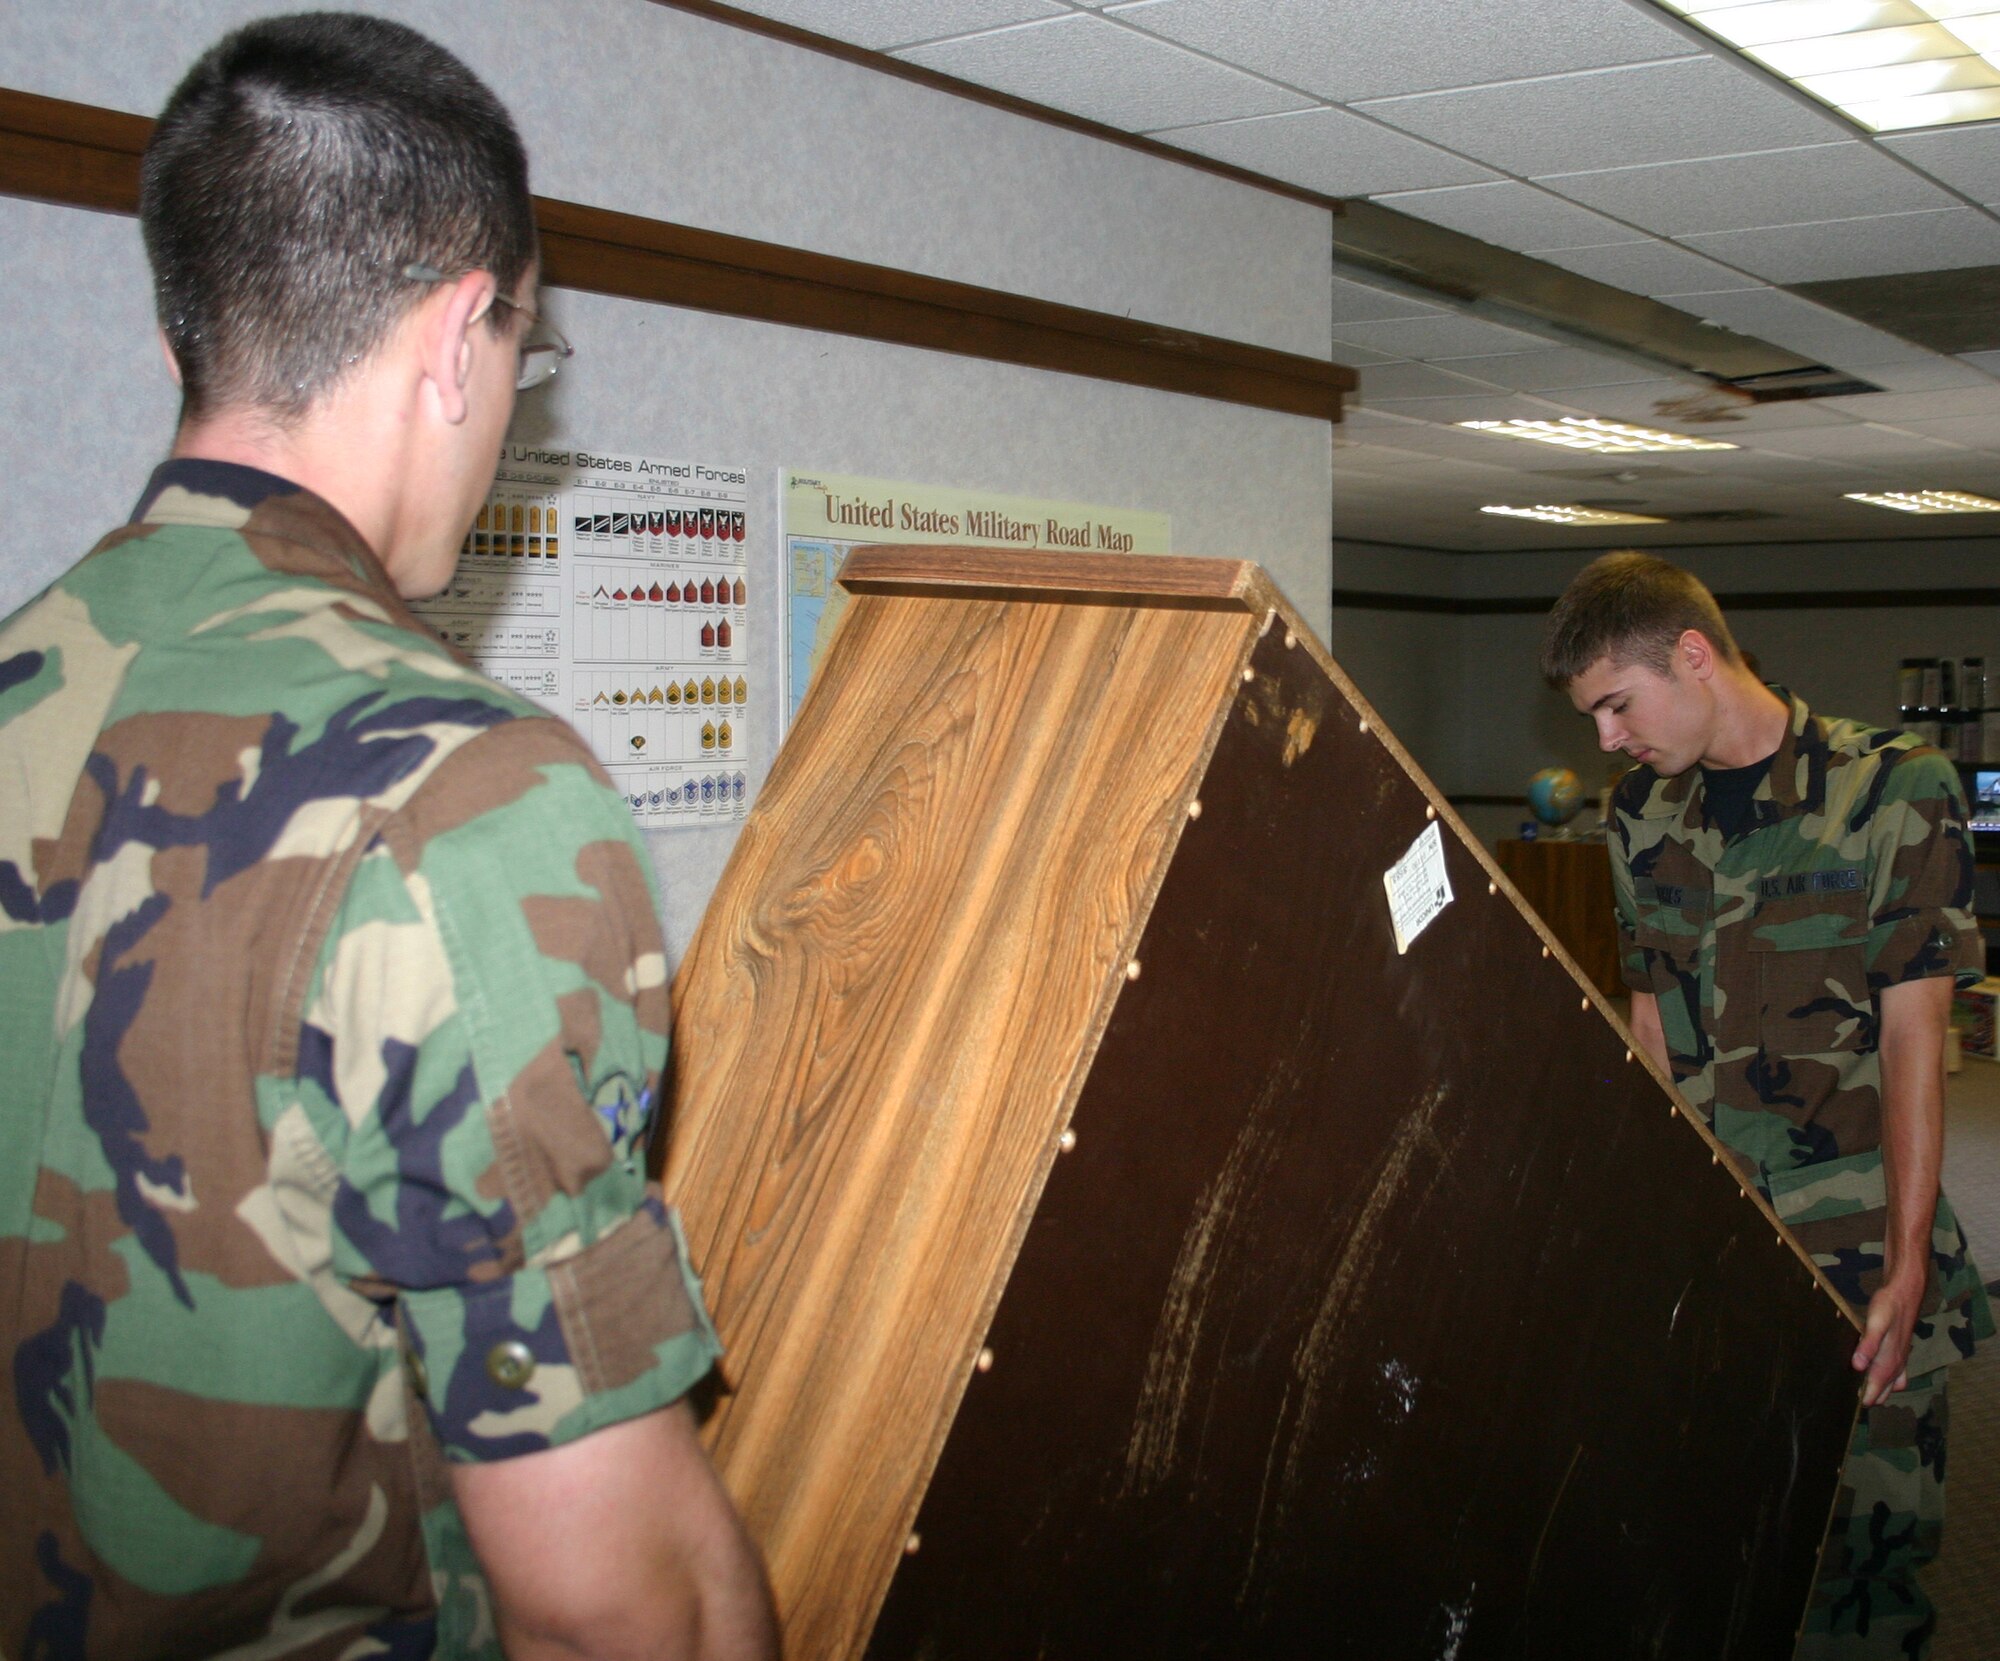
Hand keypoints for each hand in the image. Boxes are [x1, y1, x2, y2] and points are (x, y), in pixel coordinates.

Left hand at [1851, 1273, 1921, 1407]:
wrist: (1905, 1292)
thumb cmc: (1889, 1306)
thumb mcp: (1875, 1323)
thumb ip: (1868, 1345)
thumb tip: (1858, 1367)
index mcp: (1889, 1359)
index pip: (1876, 1388)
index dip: (1865, 1399)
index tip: (1851, 1408)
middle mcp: (1897, 1363)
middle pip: (1884, 1391)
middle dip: (1872, 1398)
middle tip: (1851, 1401)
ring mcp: (1901, 1358)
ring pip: (1892, 1385)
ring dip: (1880, 1391)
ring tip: (1862, 1392)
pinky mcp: (1901, 1352)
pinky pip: (1897, 1375)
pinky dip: (1888, 1381)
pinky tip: (1876, 1375)